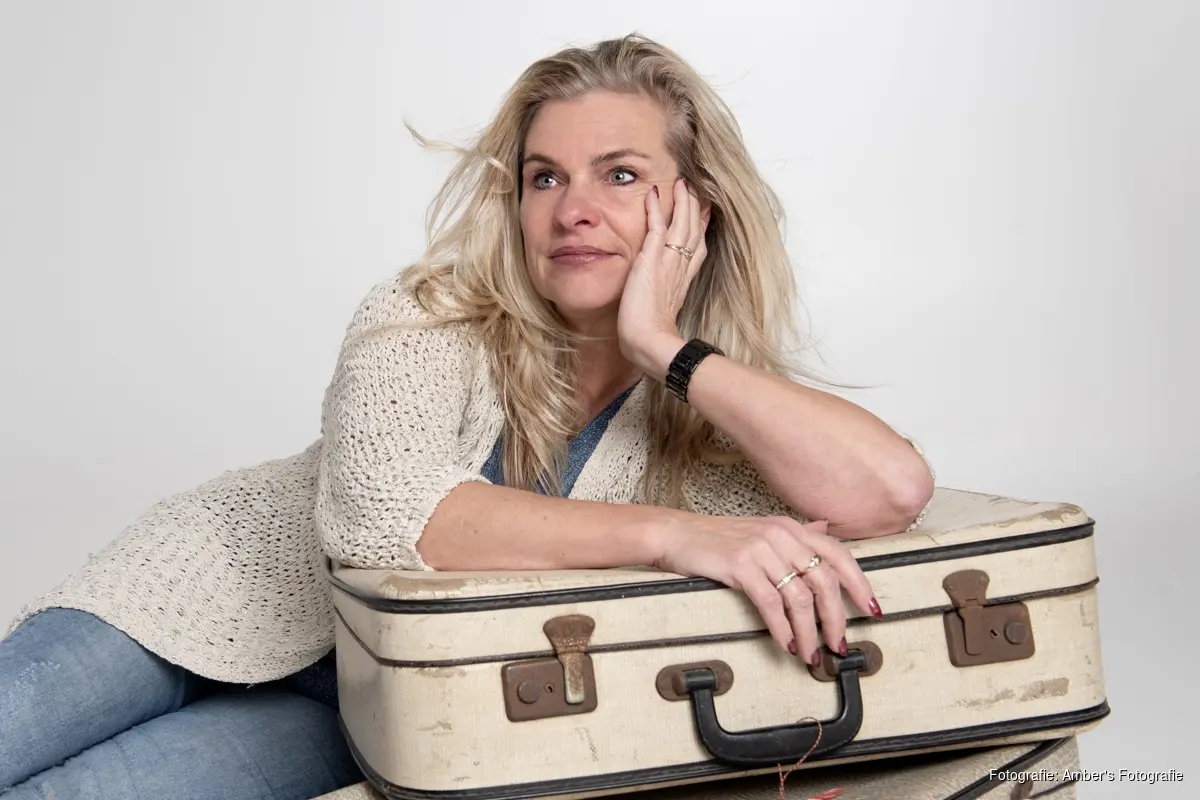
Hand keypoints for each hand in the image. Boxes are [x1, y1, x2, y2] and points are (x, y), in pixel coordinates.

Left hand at [617, 177, 710, 376]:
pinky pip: (657, 226)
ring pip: (682, 224)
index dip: (702, 229)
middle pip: (695, 231)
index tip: (706, 213)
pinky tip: (655, 192)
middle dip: (696, 209)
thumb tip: (661, 308)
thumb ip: (664, 304)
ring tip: (682, 183)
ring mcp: (668, 261)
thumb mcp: (662, 315)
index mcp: (684, 280)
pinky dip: (656, 208)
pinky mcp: (652, 259)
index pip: (697, 248)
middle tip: (697, 189)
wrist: (649, 342)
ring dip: (682, 201)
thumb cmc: (652, 337)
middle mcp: (681, 268)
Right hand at [652, 514, 880, 663]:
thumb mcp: (762, 530)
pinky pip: (770, 603)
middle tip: (837, 646)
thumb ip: (795, 534)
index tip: (872, 610)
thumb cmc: (717, 538)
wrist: (676, 533)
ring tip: (809, 654)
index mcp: (791, 527)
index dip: (860, 583)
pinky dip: (782, 628)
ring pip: (800, 596)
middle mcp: (781, 535)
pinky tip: (785, 645)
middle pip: (824, 580)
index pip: (838, 554)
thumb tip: (826, 529)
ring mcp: (761, 549)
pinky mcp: (740, 565)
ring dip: (809, 632)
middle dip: (836, 618)